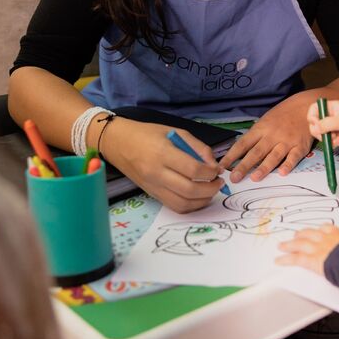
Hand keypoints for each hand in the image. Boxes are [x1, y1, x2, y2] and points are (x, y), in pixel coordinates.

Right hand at [101, 118, 223, 212]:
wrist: (119, 143)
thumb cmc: (148, 134)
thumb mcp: (175, 132)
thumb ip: (198, 147)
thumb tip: (214, 165)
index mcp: (163, 153)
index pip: (193, 169)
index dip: (210, 172)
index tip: (217, 170)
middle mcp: (156, 173)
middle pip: (189, 190)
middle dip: (210, 189)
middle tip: (219, 183)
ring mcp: (153, 187)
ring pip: (182, 204)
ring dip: (202, 201)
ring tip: (211, 190)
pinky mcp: (152, 195)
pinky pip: (174, 206)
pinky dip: (190, 205)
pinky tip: (198, 196)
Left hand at [219, 97, 313, 182]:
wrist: (306, 106)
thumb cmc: (283, 115)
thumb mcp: (265, 121)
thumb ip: (255, 136)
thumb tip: (240, 152)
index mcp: (260, 129)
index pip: (243, 144)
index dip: (231, 156)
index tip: (221, 167)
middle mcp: (272, 135)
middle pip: (256, 152)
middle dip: (244, 166)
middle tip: (234, 178)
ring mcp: (286, 141)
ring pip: (273, 156)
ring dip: (264, 167)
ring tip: (255, 178)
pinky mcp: (300, 146)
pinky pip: (293, 157)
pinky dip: (288, 165)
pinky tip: (283, 173)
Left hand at [276, 224, 338, 274]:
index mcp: (338, 234)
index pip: (327, 229)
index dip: (320, 230)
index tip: (318, 230)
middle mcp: (325, 239)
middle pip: (309, 234)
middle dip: (301, 234)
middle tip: (296, 235)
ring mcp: (316, 248)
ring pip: (299, 244)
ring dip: (289, 245)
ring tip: (282, 246)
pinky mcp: (311, 260)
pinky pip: (296, 259)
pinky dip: (286, 259)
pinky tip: (278, 260)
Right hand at [307, 99, 338, 146]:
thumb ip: (326, 124)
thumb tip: (314, 128)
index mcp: (330, 107)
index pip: (314, 109)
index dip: (312, 117)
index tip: (316, 123)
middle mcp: (329, 116)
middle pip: (315, 123)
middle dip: (319, 131)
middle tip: (326, 134)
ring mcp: (332, 126)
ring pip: (320, 133)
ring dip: (326, 137)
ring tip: (336, 137)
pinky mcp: (335, 135)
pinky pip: (328, 140)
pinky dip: (332, 142)